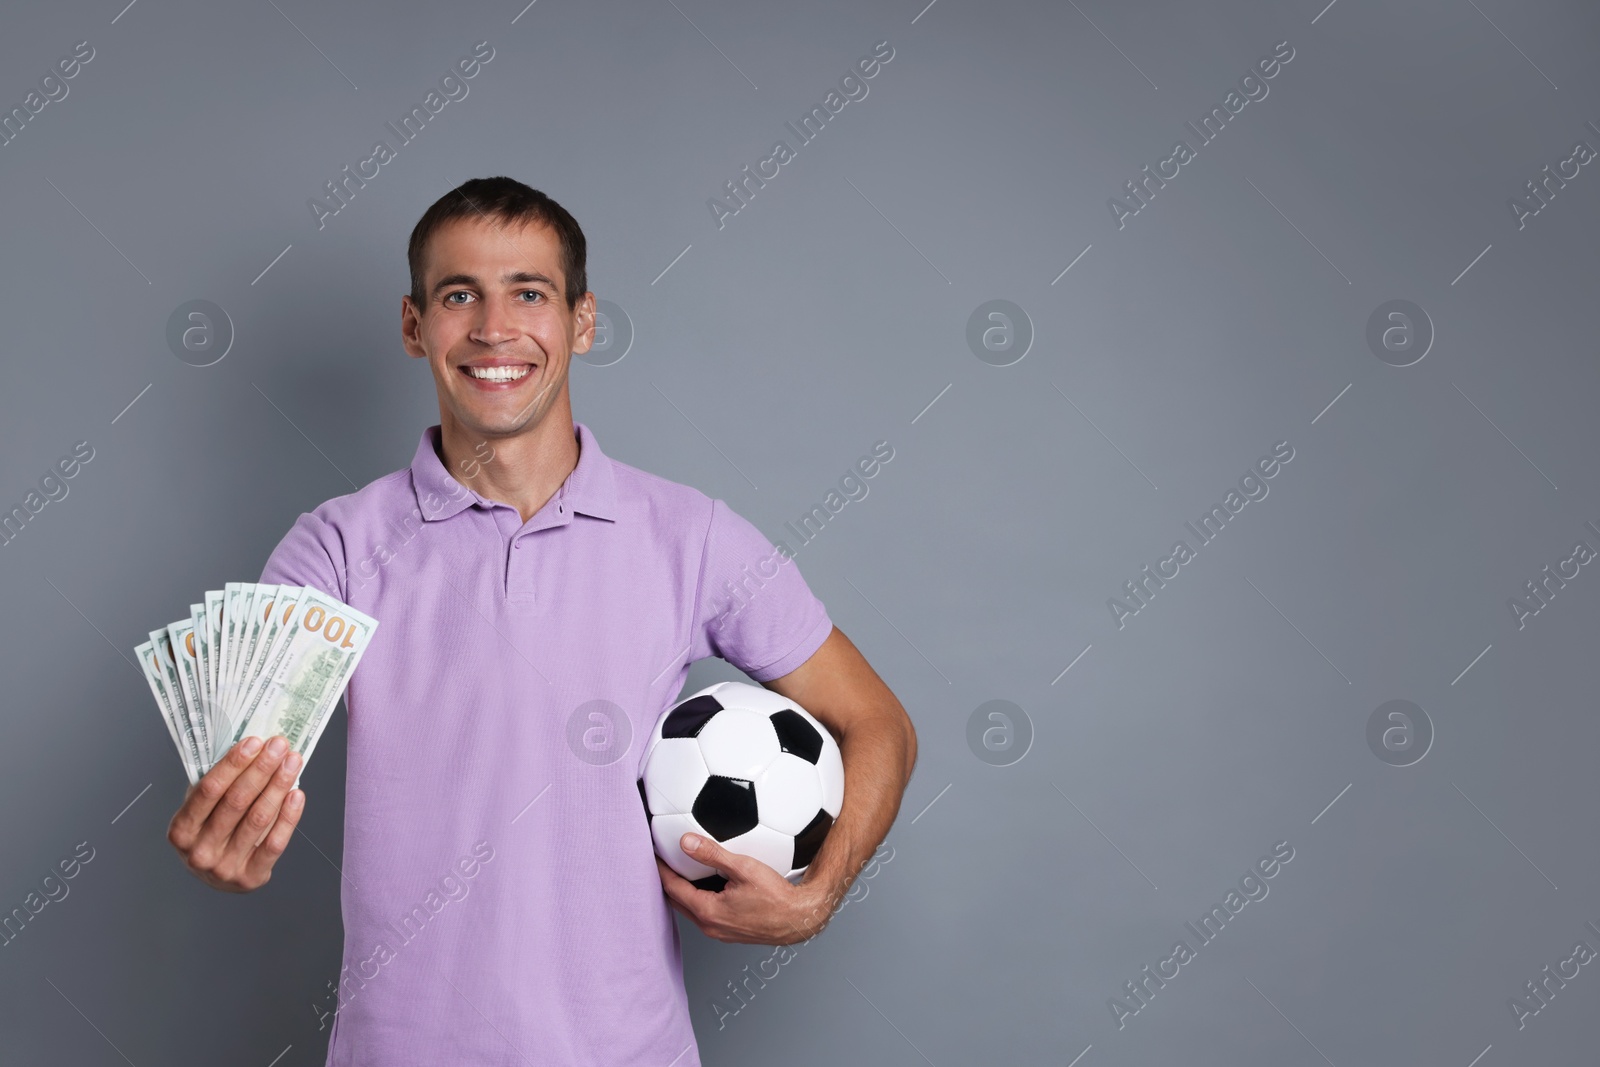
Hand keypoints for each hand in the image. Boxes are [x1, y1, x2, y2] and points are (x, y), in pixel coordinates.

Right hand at [166, 735, 304, 892]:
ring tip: (292, 761)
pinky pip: (275, 842)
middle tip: (279, 746)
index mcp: (181, 830)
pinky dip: (288, 816)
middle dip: (261, 769)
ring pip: (258, 818)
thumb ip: (218, 787)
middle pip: (237, 801)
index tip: (255, 742)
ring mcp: (224, 867)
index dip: (234, 764)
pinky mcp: (250, 877)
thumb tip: (251, 750)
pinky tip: (296, 794)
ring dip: (279, 785)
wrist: (217, 878)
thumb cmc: (210, 834)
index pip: (209, 790)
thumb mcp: (201, 811)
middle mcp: (200, 851)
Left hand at [656, 833, 836, 944]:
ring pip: (690, 909)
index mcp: (707, 911)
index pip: (672, 888)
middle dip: (666, 881)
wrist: (799, 919)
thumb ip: (712, 854)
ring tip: (679, 869)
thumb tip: (686, 842)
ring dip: (682, 890)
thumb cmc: (777, 896)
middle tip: (660, 860)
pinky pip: (704, 914)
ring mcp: (719, 932)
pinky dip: (697, 898)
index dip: (660, 870)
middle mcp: (709, 926)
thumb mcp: (743, 868)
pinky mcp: (729, 932)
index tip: (652, 854)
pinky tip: (706, 884)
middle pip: (677, 901)